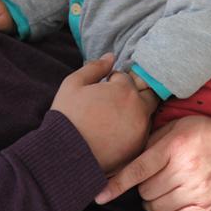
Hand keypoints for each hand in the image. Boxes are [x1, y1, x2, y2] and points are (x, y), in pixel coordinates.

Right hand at [51, 54, 158, 173]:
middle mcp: (139, 109)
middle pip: (146, 93)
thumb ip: (95, 67)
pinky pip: (142, 134)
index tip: (100, 91)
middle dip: (132, 94)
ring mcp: (141, 130)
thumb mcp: (73, 84)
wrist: (64, 154)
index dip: (111, 81)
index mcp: (125, 90)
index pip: (125, 77)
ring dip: (134, 112)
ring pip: (146, 114)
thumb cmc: (67, 116)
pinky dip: (133, 130)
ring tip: (112, 119)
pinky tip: (115, 134)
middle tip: (112, 102)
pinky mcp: (138, 149)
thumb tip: (111, 56)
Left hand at [95, 115, 210, 210]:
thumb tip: (131, 154)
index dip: (117, 184)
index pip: (138, 169)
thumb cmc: (210, 133)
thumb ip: (155, 139)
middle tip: (155, 179)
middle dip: (145, 188)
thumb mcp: (181, 125)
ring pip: (158, 208)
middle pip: (146, 192)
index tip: (100, 195)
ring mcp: (197, 190)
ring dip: (155, 203)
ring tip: (165, 190)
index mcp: (175, 146)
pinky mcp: (208, 206)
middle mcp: (185, 169)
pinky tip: (175, 202)